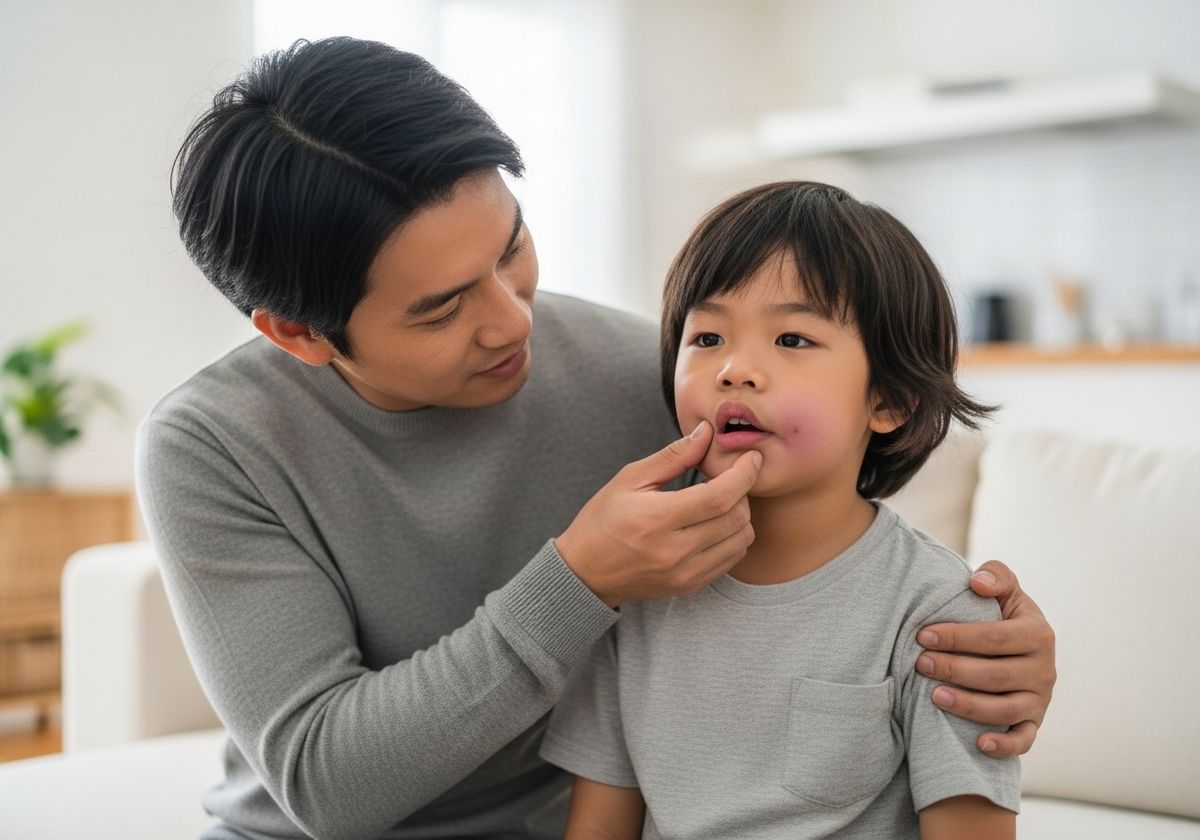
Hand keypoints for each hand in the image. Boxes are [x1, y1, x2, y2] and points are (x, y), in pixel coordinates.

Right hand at [555, 421, 760, 606]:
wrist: (585, 572)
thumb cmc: (602, 521)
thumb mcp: (630, 479)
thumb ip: (673, 456)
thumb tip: (707, 433)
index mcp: (657, 519)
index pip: (719, 496)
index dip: (743, 474)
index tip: (751, 458)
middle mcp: (675, 551)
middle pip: (736, 518)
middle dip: (743, 492)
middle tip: (729, 478)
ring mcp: (685, 573)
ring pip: (740, 541)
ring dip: (741, 516)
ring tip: (721, 501)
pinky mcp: (690, 585)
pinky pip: (730, 560)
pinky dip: (733, 538)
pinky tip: (715, 524)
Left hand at [915, 560, 1055, 757]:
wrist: (1018, 647)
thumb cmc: (1002, 615)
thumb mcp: (1006, 590)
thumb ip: (997, 576)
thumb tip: (976, 582)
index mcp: (1038, 634)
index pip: (994, 637)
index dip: (957, 637)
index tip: (922, 635)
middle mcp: (1045, 670)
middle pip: (995, 675)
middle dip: (953, 669)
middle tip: (919, 664)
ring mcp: (1040, 700)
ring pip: (1004, 710)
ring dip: (968, 705)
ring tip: (933, 696)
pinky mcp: (1033, 724)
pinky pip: (1023, 741)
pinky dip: (1004, 745)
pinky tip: (977, 743)